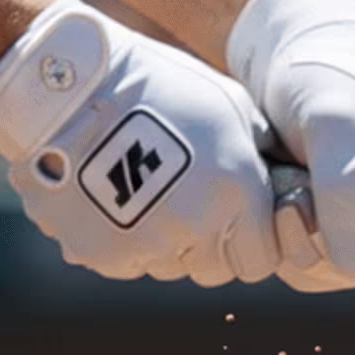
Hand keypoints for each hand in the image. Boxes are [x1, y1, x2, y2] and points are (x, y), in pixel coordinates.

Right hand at [0, 0, 280, 285]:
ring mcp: (144, 245)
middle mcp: (197, 228)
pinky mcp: (97, 252)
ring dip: (165, 243)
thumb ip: (261, 158)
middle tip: (189, 203)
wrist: (68, 84)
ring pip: (168, 267)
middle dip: (208, 245)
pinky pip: (123, 263)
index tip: (236, 221)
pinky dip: (121, 242)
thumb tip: (286, 183)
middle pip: (214, 270)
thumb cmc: (159, 86)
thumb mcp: (230, 108)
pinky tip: (111, 198)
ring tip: (145, 191)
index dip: (251, 244)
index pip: (261, 262)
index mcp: (237, 192)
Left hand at [227, 0, 354, 288]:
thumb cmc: (324, 67)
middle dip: (328, 245)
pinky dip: (278, 234)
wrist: (282, 40)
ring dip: (296, 239)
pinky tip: (268, 191)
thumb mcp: (339, 122)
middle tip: (292, 195)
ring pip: (336, 267)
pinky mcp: (327, 213)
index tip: (344, 216)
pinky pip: (305, 255)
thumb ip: (351, 195)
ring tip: (279, 181)